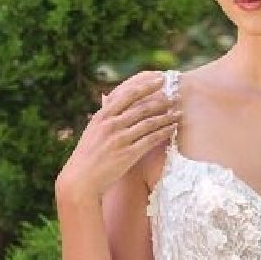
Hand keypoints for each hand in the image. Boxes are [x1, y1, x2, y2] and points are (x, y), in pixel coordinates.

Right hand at [55, 69, 177, 203]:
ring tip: (179, 111)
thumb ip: (104, 115)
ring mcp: (120, 139)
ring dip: (166, 116)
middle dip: (161, 100)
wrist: (81, 180)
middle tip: (175, 95)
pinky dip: (163, 132)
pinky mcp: (128, 154)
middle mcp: (111, 125)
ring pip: (148, 123)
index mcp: (102, 116)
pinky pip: (150, 140)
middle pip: (141, 107)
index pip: (127, 95)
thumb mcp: (92, 130)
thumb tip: (108, 97)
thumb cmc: (88, 155)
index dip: (146, 86)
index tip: (159, 79)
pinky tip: (173, 128)